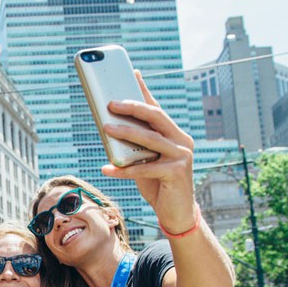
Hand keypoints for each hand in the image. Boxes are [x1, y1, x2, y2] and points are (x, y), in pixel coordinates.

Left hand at [100, 71, 197, 233]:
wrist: (177, 214)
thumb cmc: (158, 185)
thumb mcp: (145, 161)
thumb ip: (134, 146)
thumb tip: (108, 129)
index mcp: (175, 134)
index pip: (157, 108)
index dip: (144, 90)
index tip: (132, 72)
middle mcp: (182, 141)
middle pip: (155, 117)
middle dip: (132, 107)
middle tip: (110, 102)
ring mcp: (182, 156)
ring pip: (150, 139)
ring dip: (126, 132)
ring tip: (105, 127)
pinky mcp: (176, 172)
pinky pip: (144, 168)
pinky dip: (123, 169)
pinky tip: (106, 168)